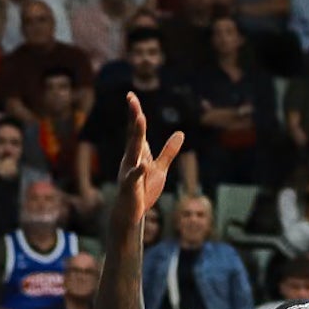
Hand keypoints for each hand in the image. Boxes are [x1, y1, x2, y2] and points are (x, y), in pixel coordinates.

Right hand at [110, 93, 187, 234]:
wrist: (131, 212)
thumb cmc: (144, 190)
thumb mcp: (160, 168)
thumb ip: (169, 151)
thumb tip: (180, 133)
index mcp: (137, 153)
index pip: (136, 131)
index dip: (135, 113)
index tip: (131, 96)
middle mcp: (130, 159)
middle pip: (134, 135)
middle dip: (134, 117)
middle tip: (132, 99)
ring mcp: (128, 172)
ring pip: (132, 151)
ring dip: (136, 135)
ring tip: (139, 119)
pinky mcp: (129, 187)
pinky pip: (133, 178)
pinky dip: (137, 171)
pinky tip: (143, 165)